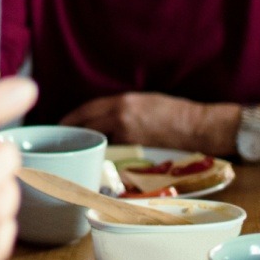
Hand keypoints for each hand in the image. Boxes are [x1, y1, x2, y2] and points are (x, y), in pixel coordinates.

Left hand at [61, 92, 217, 151]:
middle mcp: (120, 117)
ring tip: (81, 150)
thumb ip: (122, 107)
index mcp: (122, 101)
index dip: (72, 117)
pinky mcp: (136, 151)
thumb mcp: (144, 101)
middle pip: (87, 125)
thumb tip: (104, 117)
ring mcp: (127, 135)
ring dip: (89, 145)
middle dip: (74, 133)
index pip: (87, 109)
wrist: (197, 126)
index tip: (62, 124)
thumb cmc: (174, 112)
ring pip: (99, 141)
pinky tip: (102, 158)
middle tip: (65, 140)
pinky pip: (114, 152)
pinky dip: (107, 154)